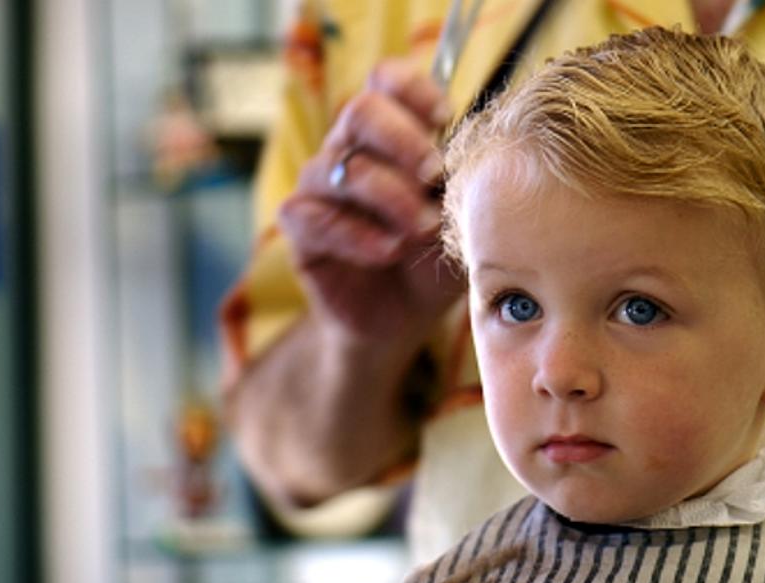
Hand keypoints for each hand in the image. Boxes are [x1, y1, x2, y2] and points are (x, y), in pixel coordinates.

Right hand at [279, 58, 463, 344]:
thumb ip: (460, 186)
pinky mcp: (301, 229)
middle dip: (402, 139)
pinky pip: (313, 216)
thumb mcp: (461, 222)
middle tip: (433, 174)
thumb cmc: (435, 261)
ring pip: (341, 167)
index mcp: (391, 134)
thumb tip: (464, 159)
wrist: (406, 320)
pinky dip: (356, 234)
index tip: (445, 118)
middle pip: (360, 111)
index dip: (413, 89)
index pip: (387, 81)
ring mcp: (321, 187)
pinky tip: (389, 252)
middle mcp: (351, 150)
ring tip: (422, 230)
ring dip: (388, 196)